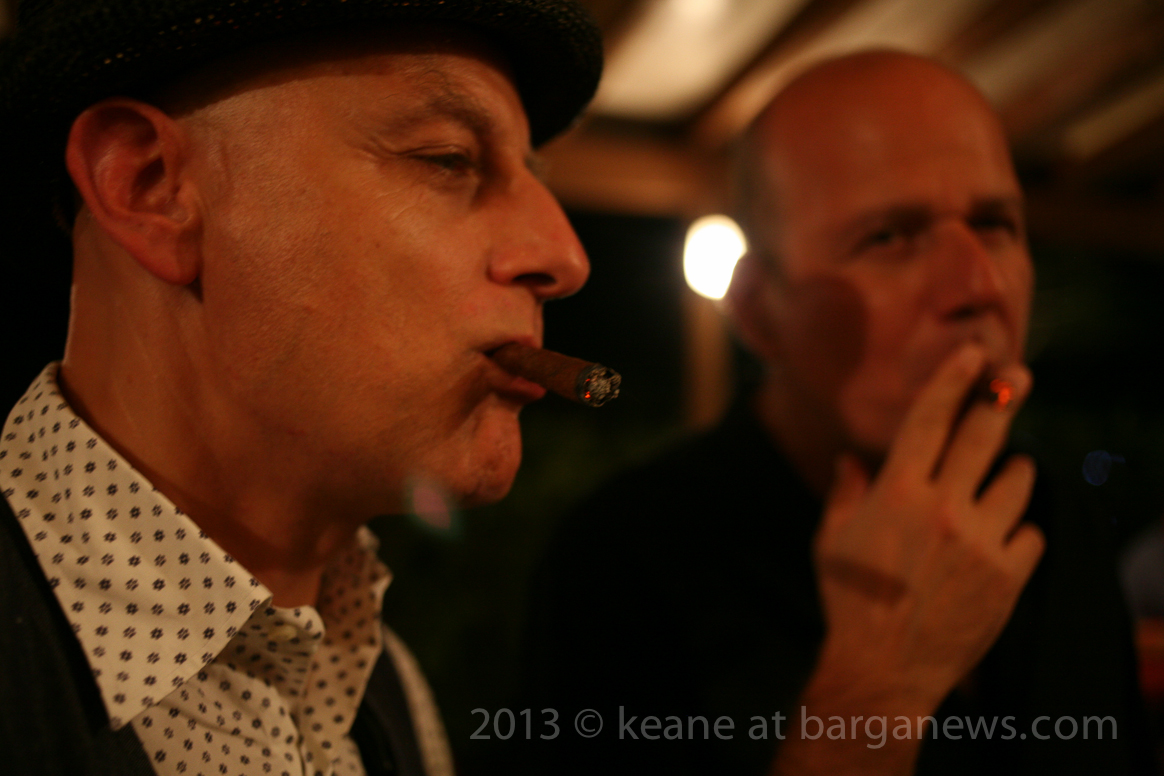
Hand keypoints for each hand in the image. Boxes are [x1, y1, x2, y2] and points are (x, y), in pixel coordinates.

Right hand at [813, 343, 1044, 710]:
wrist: (884, 666)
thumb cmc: (849, 600)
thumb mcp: (831, 540)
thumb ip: (845, 494)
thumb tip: (850, 460)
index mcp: (897, 493)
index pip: (930, 420)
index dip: (953, 380)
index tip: (974, 354)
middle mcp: (943, 508)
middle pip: (985, 435)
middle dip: (1004, 398)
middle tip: (1019, 377)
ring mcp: (980, 542)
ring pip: (1018, 482)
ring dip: (1015, 469)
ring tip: (1010, 470)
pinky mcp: (1008, 576)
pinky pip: (1030, 533)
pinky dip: (1019, 529)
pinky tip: (1003, 535)